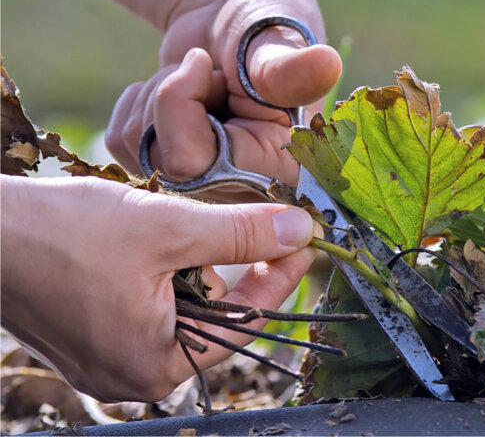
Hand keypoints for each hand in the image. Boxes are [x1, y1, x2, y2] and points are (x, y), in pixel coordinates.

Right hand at [0, 175, 320, 401]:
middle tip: (255, 226)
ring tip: (187, 228)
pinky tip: (153, 244)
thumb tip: (303, 231)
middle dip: (234, 270)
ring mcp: (106, 360)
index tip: (303, 242)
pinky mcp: (88, 338)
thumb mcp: (168, 229)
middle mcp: (131, 376)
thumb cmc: (62, 234)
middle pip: (214, 319)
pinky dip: (164, 274)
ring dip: (195, 267)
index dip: (281, 278)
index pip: (245, 323)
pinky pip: (148, 308)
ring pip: (181, 310)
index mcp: (155, 367)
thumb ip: (241, 235)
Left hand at [106, 0, 340, 188]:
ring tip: (204, 87)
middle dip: (174, 98)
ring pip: (136, 148)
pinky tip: (183, 100)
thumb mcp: (276, 45)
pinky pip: (120, 142)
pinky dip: (142, 106)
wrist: (234, 28)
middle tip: (211, 75)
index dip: (186, 109)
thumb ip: (289, 67)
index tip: (211, 69)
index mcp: (278, 172)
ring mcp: (202, 188)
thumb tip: (326, 64)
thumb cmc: (266, 34)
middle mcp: (241, 194)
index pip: (195, 163)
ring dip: (159, 98)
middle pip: (163, 160)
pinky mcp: (169, 174)